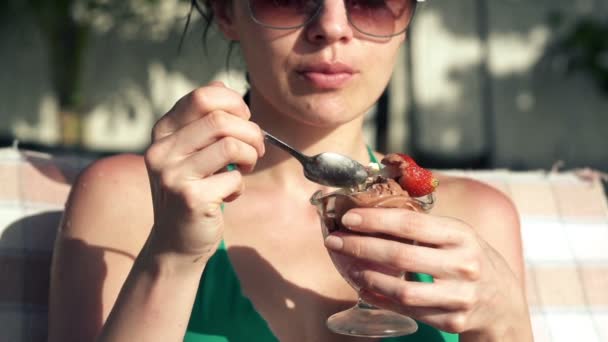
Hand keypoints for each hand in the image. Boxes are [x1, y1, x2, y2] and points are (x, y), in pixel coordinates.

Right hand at [144, 82, 264, 262]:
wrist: (175, 242)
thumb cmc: (192, 191)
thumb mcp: (190, 151)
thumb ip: (203, 121)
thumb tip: (223, 88)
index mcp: (162, 131)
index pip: (202, 96)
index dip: (234, 104)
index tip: (244, 120)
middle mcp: (161, 149)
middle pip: (221, 118)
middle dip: (251, 132)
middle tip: (256, 149)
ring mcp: (172, 174)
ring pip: (231, 144)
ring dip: (250, 156)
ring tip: (244, 169)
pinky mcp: (189, 198)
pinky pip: (233, 178)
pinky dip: (240, 186)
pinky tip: (229, 196)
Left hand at [323, 208, 530, 337]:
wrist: (503, 301)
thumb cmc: (468, 257)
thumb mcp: (456, 233)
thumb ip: (422, 224)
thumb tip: (372, 207)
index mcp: (461, 235)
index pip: (411, 223)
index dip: (376, 220)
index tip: (348, 218)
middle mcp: (464, 264)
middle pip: (401, 256)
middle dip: (361, 247)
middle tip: (335, 241)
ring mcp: (460, 296)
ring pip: (403, 290)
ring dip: (368, 277)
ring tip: (348, 266)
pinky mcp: (453, 321)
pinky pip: (408, 311)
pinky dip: (381, 299)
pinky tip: (365, 287)